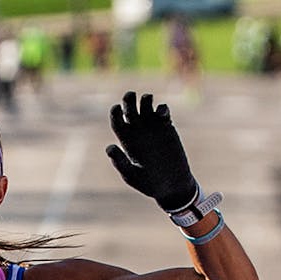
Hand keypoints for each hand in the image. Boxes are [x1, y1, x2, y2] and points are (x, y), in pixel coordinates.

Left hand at [105, 91, 197, 211]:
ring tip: (147, 99)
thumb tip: (109, 147)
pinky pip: (162, 112)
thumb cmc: (148, 182)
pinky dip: (161, 108)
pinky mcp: (167, 127)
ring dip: (145, 99)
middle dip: (128, 100)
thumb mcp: (131, 174)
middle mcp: (137, 132)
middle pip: (129, 110)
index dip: (115, 113)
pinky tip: (161, 113)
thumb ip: (120, 162)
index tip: (116, 108)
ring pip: (146, 106)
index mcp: (126, 141)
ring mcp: (153, 128)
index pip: (117, 122)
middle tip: (130, 94)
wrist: (171, 183)